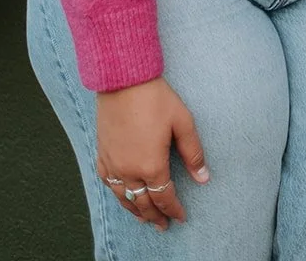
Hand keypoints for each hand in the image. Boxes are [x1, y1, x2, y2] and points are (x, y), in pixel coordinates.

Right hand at [96, 76, 208, 231]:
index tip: (181, 217)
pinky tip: (122, 195)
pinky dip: (117, 194)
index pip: (164, 197)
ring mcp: (113, 164)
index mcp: (151, 166)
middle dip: (155, 217)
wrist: (124, 79)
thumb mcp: (183, 122)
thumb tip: (203, 178)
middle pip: (143, 204)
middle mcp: (130, 171)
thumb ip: (193, 153)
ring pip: (123, 198)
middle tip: (163, 226)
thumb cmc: (156, 98)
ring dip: (135, 211)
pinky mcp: (102, 154)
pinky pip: (108, 183)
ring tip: (145, 218)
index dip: (174, 209)